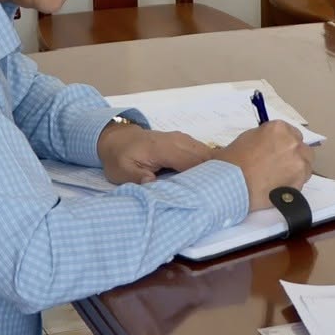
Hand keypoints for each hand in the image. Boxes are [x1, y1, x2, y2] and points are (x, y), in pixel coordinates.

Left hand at [96, 121, 214, 184]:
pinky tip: (208, 179)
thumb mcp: (121, 171)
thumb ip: (138, 177)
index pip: (193, 162)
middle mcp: (178, 141)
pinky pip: (204, 152)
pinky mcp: (186, 142)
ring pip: (208, 154)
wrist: (119, 138)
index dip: (204, 177)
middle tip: (215, 196)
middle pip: (206, 157)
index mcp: (163, 148)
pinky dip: (209, 164)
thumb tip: (153, 184)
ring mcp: (184, 139)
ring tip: (214, 189)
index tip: (209, 194)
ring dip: (214, 169)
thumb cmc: (120, 157)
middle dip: (214, 174)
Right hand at [216, 120, 314, 211]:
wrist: (229, 183)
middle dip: (294, 156)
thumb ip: (264, 138)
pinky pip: (302, 181)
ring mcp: (298, 160)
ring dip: (296, 170)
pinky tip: (280, 188)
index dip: (285, 144)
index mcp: (279, 128)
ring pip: (306, 164)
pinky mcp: (299, 179)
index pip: (291, 133)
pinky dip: (293, 185)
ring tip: (280, 179)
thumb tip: (269, 144)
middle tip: (280, 166)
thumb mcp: (246, 139)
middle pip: (302, 148)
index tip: (279, 153)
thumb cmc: (231, 162)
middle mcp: (292, 142)